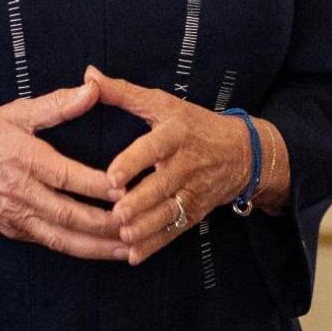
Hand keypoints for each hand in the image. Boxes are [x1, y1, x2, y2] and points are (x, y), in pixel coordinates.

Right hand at [0, 81, 124, 259]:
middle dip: (106, 224)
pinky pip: (53, 244)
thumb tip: (92, 88)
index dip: (99, 186)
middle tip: (139, 224)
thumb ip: (57, 104)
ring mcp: (19, 218)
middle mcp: (22, 194)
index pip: (68, 178)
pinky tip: (105, 251)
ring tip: (130, 249)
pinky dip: (80, 250)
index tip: (128, 188)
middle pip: (69, 216)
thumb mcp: (15, 113)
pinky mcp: (17, 232)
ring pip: (63, 239)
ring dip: (98, 247)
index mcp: (25, 161)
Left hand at [88, 67, 255, 264]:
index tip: (113, 176)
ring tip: (123, 235)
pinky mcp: (196, 211)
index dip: (134, 161)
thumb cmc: (193, 124)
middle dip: (140, 202)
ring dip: (146, 227)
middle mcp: (186, 163)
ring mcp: (193, 190)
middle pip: (162, 185)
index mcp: (176, 133)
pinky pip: (175, 230)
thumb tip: (88, 74)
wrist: (242, 152)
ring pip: (169, 211)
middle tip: (116, 214)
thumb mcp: (162, 103)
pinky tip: (134, 255)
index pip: (154, 147)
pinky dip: (156, 244)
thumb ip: (123, 92)